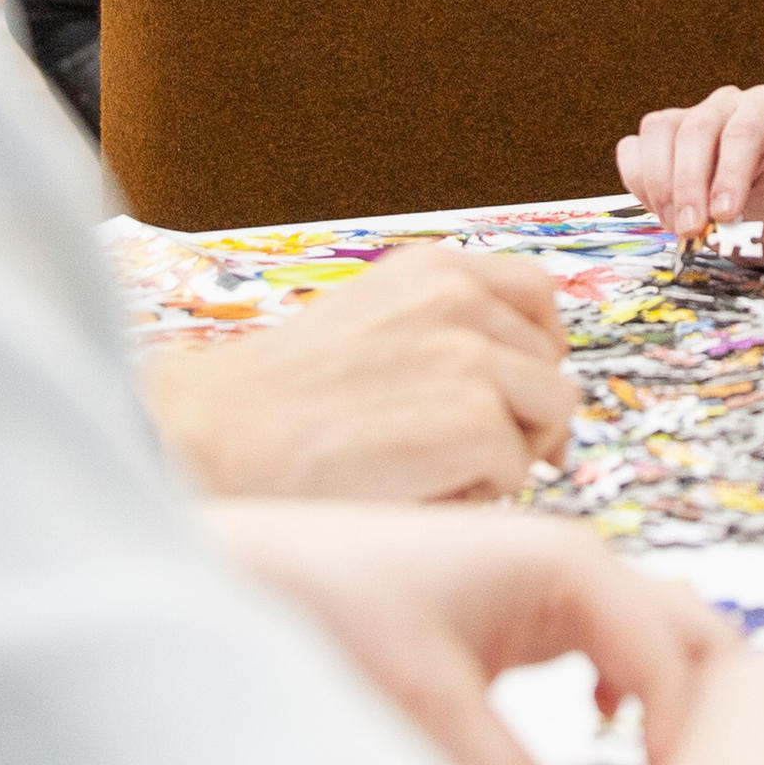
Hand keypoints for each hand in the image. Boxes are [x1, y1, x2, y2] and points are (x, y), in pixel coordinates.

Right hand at [137, 249, 574, 500]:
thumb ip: (444, 334)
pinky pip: (518, 472)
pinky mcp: (474, 421)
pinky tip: (414, 491)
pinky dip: (478, 495)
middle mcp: (460, 298)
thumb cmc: (279, 405)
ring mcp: (470, 357)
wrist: (212, 439)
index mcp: (434, 269)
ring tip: (432, 471)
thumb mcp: (370, 326)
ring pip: (549, 418)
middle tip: (470, 457)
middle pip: (552, 367)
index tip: (517, 396)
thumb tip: (534, 386)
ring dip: (506, 454)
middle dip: (524, 416)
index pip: (538, 296)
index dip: (538, 353)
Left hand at [212, 503, 727, 764]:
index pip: (677, 664)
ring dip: (674, 703)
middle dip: (712, 712)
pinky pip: (612, 645)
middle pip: (695, 634)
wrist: (253, 570)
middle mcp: (579, 565)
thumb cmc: (335, 612)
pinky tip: (600, 734)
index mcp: (573, 568)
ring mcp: (554, 583)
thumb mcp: (430, 710)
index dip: (693, 746)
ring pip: (658, 640)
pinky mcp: (524, 610)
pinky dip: (631, 691)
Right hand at [617, 81, 763, 259]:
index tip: (725, 215)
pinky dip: (639, 185)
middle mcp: (726, 103)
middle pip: (696, 131)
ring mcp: (687, 113)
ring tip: (675, 226)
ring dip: (660, 186)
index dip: (730, 175)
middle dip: (689, 186)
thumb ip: (736, 216)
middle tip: (691, 229)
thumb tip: (693, 224)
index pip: (743, 132)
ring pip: (658, 132)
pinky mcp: (657, 135)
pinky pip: (633, 149)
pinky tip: (662, 212)